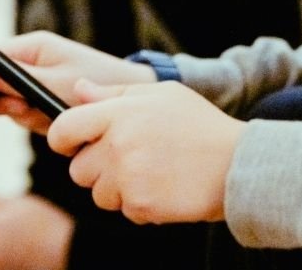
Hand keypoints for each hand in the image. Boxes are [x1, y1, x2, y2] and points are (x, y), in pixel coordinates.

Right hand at [0, 31, 155, 134]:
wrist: (130, 101)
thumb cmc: (98, 84)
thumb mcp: (56, 84)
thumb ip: (19, 80)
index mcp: (33, 47)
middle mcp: (32, 62)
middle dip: (9, 104)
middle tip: (27, 112)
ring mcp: (38, 82)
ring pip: (11, 104)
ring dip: (28, 116)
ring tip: (53, 115)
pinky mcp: (45, 100)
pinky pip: (28, 115)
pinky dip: (40, 122)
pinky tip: (57, 120)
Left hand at [46, 79, 244, 223]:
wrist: (238, 164)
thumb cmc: (200, 125)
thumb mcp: (161, 94)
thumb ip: (114, 93)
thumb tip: (79, 91)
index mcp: (119, 113)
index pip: (63, 128)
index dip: (63, 139)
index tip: (73, 144)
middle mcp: (118, 145)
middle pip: (78, 169)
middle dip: (97, 169)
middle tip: (129, 161)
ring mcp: (128, 177)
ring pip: (99, 193)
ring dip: (118, 189)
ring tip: (151, 173)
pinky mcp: (141, 204)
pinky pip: (124, 210)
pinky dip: (140, 205)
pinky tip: (164, 189)